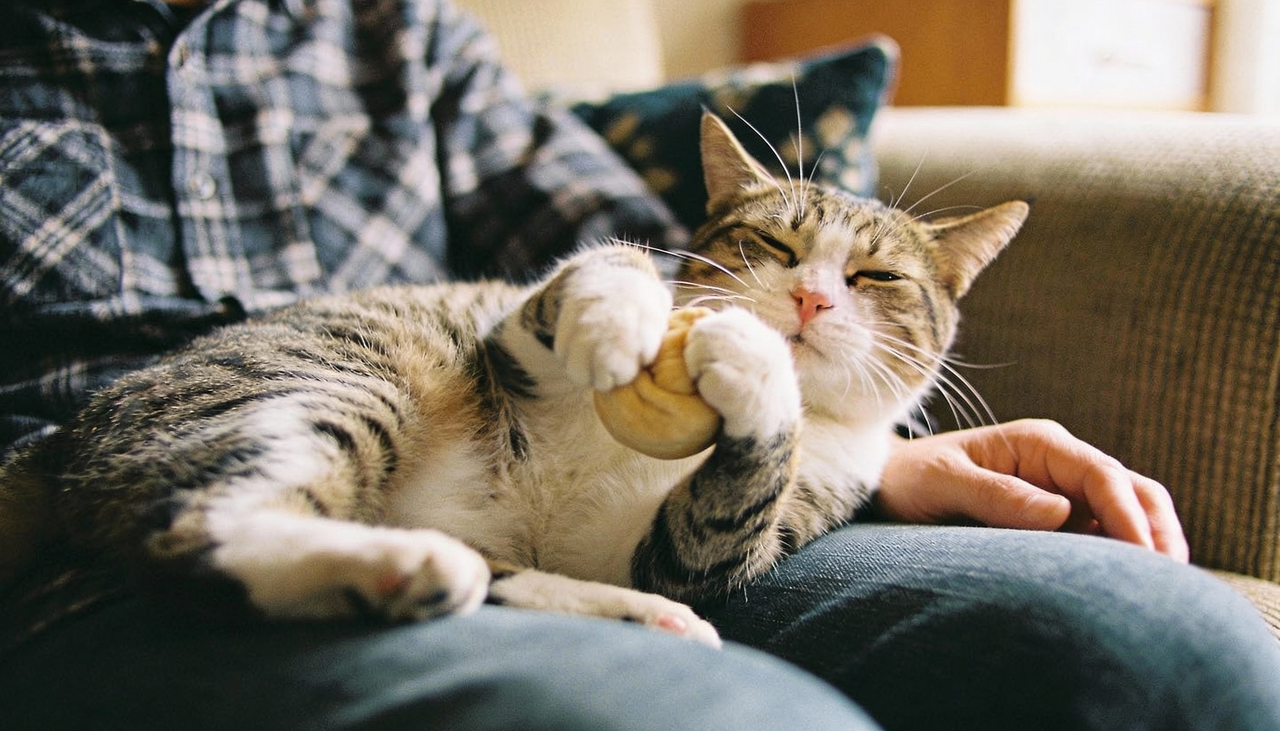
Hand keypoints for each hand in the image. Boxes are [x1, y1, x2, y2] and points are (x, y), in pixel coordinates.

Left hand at [875, 419, 1188, 561]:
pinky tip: (1126, 588)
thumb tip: (1061, 513)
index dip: (1129, 515)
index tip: (1142, 555)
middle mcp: (1059, 464)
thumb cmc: (910, 479)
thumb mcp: (944, 483)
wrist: (887, 487)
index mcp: (1040, 444)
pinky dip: (1122, 557)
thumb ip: (997, 495)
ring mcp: (1063, 491)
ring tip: (1157, 589)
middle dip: (1155, 530)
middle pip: (1132, 490)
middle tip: (1167, 580)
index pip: (1103, 475)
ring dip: (1147, 544)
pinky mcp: (1058, 519)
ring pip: (1128, 513)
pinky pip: (1103, 537)